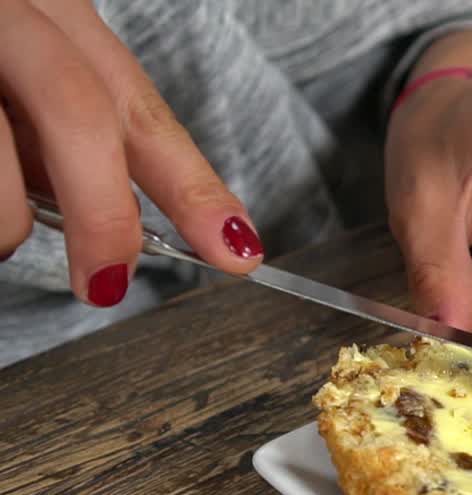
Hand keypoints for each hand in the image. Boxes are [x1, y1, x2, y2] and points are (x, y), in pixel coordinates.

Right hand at [0, 0, 259, 305]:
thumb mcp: (27, 78)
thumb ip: (69, 139)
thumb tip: (115, 225)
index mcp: (57, 15)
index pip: (140, 109)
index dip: (195, 186)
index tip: (236, 248)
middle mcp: (8, 12)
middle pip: (78, 113)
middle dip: (103, 215)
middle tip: (104, 279)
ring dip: (1, 219)